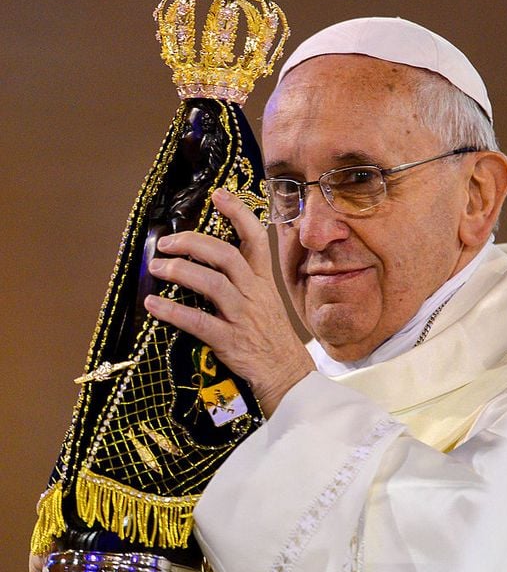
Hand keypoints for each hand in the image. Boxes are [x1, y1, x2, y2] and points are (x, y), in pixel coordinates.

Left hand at [145, 188, 314, 416]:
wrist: (287, 376)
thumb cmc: (270, 339)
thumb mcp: (266, 303)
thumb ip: (244, 282)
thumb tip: (207, 263)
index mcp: (263, 282)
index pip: (256, 239)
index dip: (237, 214)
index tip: (218, 195)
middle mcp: (254, 294)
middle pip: (226, 255)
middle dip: (193, 243)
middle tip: (166, 242)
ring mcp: (243, 317)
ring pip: (212, 284)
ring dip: (180, 272)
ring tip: (156, 268)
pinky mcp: (230, 341)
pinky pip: (198, 322)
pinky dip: (173, 312)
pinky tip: (153, 305)